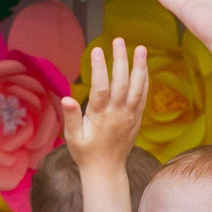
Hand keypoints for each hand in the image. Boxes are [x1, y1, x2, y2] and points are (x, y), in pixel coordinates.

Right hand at [62, 38, 147, 170]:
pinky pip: (143, 97)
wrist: (106, 171)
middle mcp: (117, 114)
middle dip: (121, 60)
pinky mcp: (136, 119)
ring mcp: (130, 116)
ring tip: (140, 48)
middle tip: (119, 40)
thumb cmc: (85, 153)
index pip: (101, 88)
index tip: (98, 50)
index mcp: (100, 117)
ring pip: (138, 88)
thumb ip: (71, 117)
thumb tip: (66, 97)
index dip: (100, 68)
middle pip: (122, 83)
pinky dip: (145, 80)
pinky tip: (144, 67)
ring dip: (139, 67)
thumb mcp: (72, 137)